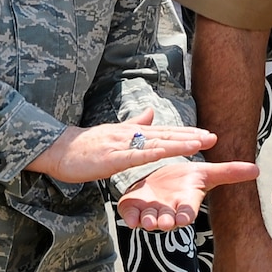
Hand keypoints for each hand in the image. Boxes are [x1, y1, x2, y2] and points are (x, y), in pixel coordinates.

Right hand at [26, 108, 216, 184]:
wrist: (57, 149)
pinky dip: (156, 153)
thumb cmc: (83, 145)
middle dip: (190, 135)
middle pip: (165, 135)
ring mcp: (121, 145)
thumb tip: (150, 113)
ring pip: (155, 143)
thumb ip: (133, 125)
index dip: (185, 132)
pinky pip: (138, 155)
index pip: (162, 131)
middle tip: (214, 137)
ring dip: (179, 142)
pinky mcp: (112, 158)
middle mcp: (129, 135)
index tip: (205, 133)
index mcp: (129, 132)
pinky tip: (169, 152)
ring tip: (200, 142)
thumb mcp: (112, 133)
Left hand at [118, 158, 259, 230]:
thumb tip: (258, 169)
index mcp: (184, 203)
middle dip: (165, 222)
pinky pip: (130, 215)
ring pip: (147, 220)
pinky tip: (129, 215)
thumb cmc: (186, 180)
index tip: (185, 218)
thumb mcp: (207, 173)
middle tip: (163, 223)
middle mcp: (168, 211)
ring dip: (146, 221)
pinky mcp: (133, 208)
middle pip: (167, 220)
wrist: (162, 180)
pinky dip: (129, 216)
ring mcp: (150, 211)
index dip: (186, 215)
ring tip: (146, 221)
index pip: (187, 212)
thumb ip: (229, 172)